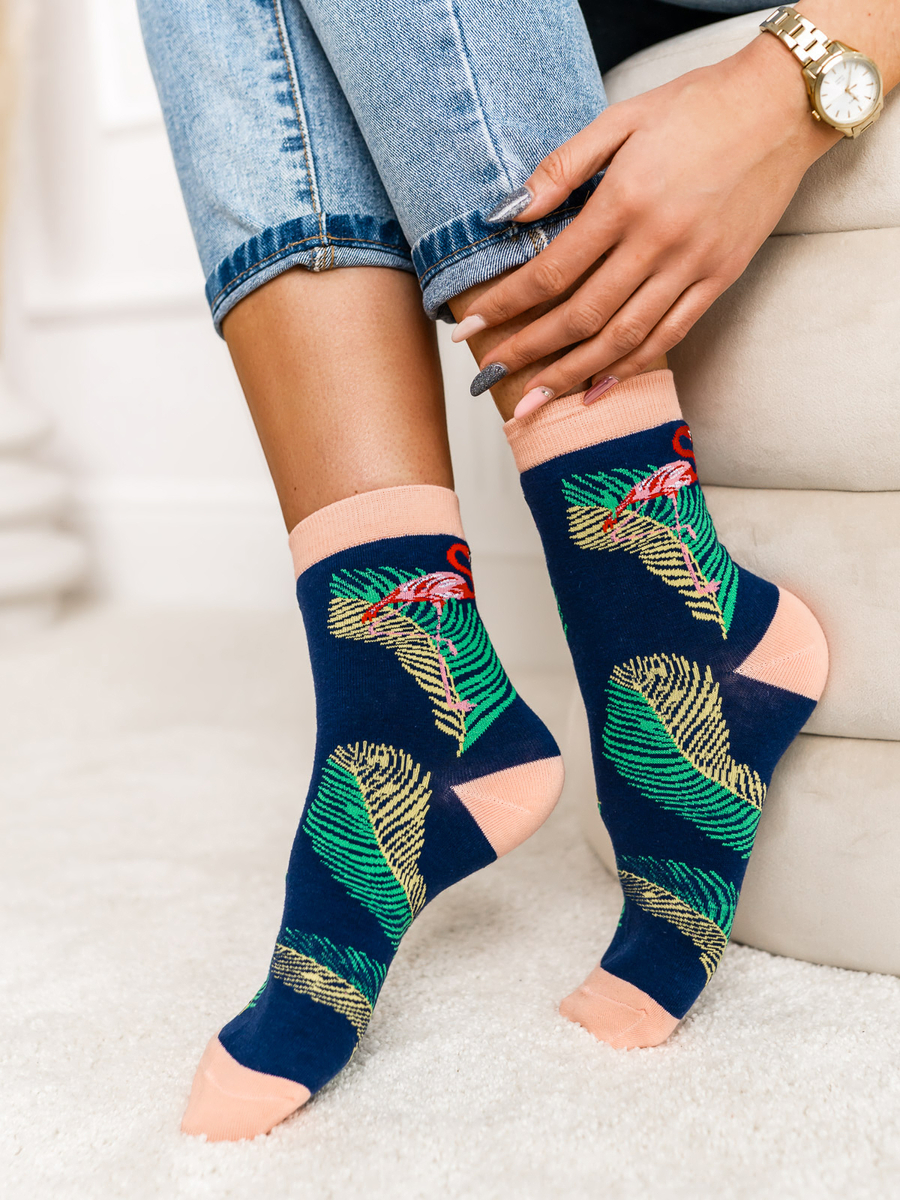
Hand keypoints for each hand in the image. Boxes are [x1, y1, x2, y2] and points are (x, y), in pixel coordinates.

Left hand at [455, 34, 838, 416]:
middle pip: (580, 317)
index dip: (505, 306)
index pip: (551, 272)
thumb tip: (508, 213)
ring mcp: (692, 267)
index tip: (468, 329)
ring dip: (572, 375)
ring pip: (622, 338)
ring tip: (532, 401)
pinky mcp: (719, 279)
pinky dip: (630, 369)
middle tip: (488, 377)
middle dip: (528, 352)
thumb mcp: (621, 118)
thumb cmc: (696, 106)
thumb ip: (561, 167)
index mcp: (626, 201)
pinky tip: (596, 390)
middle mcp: (658, 243)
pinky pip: (669, 337)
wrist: (782, 107)